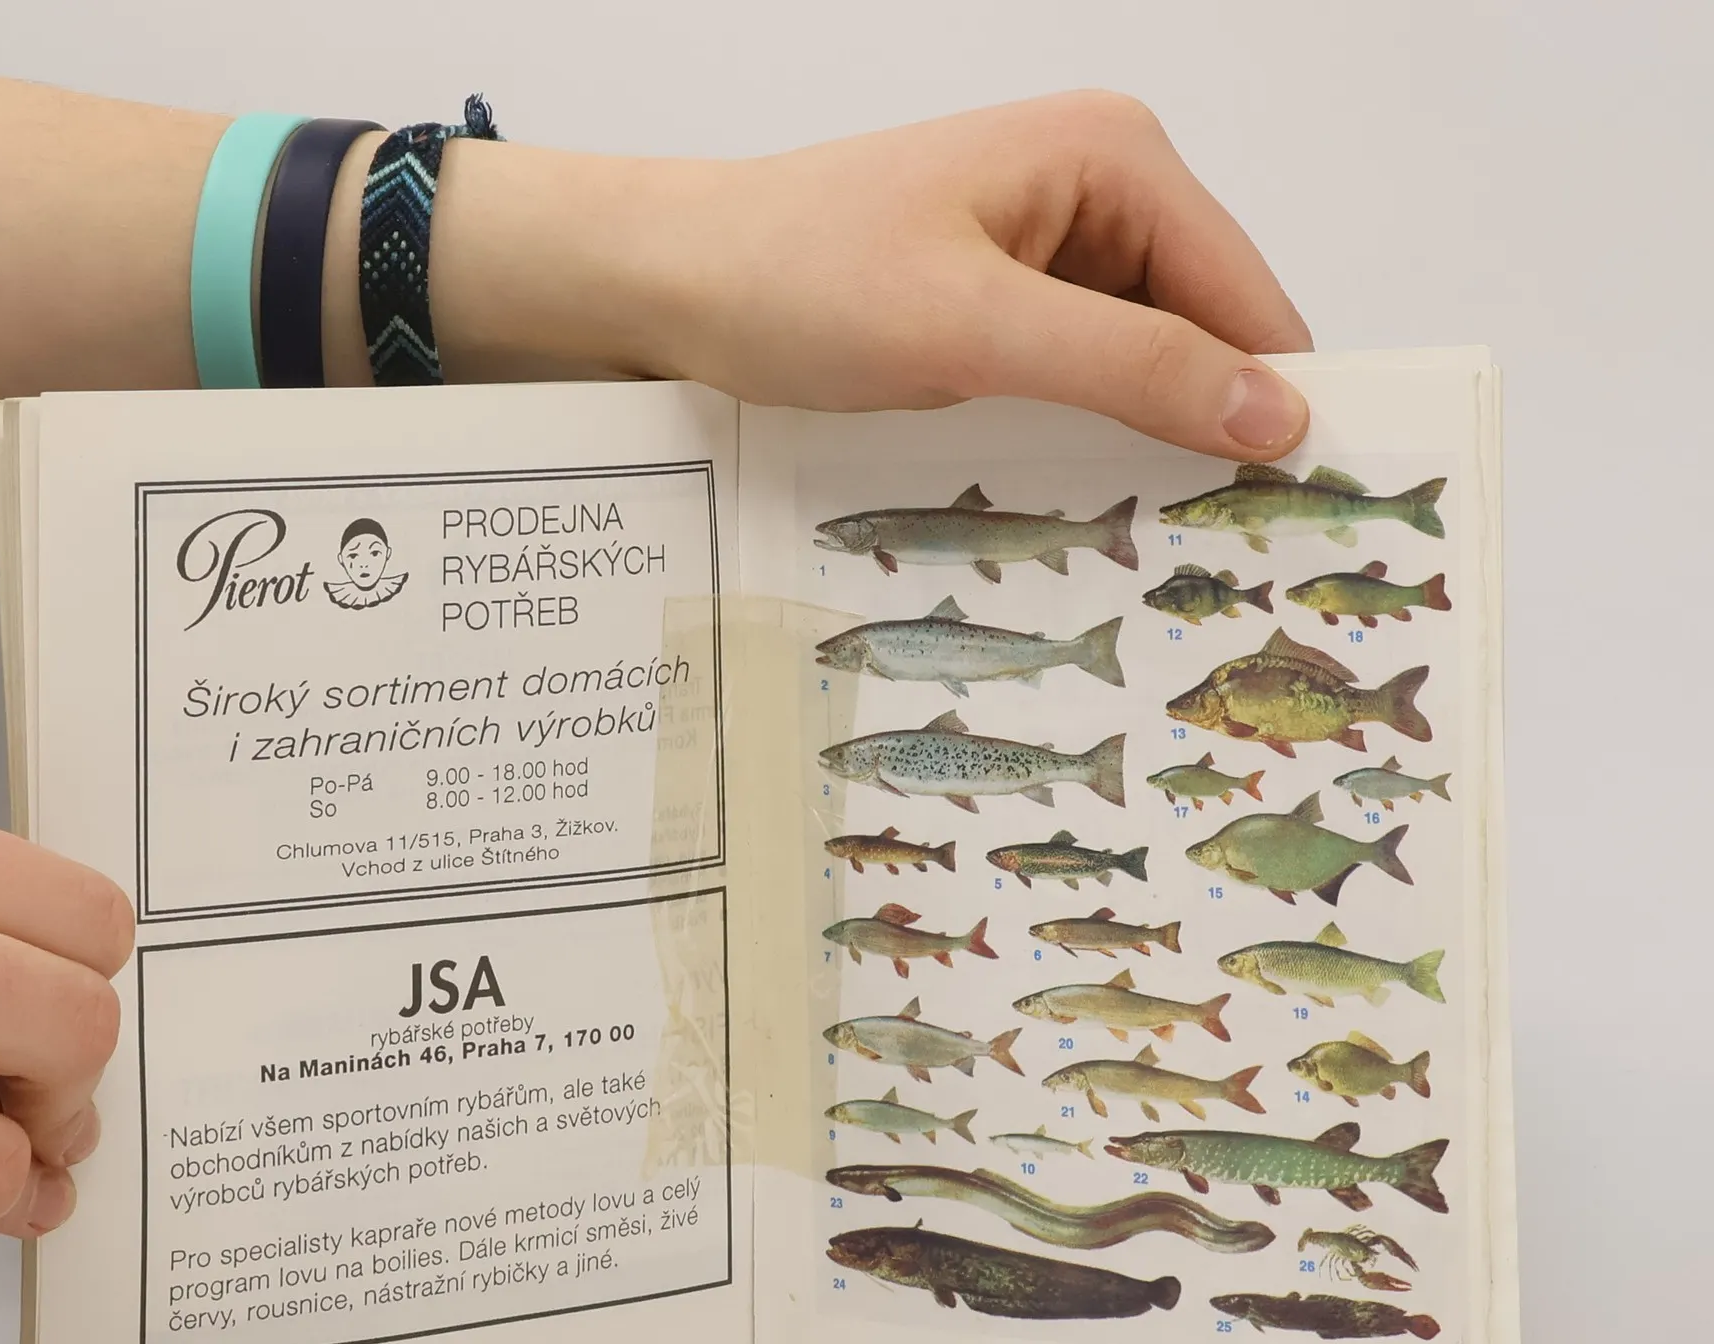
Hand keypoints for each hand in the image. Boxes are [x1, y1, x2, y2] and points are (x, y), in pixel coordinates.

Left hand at [434, 92, 1311, 459]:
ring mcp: (1049, 251)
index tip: (1297, 521)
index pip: (1247, 298)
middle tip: (1211, 557)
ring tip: (1141, 545)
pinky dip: (1078, 440)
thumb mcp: (976, 329)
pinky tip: (1068, 502)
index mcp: (1115, 159)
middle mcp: (1099, 192)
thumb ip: (1131, 367)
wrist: (671, 285)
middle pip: (1202, 336)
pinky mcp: (1004, 307)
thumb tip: (1277, 416)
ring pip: (1141, 369)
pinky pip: (1077, 381)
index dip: (1274, 406)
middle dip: (1203, 433)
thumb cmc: (801, 280)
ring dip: (1136, 448)